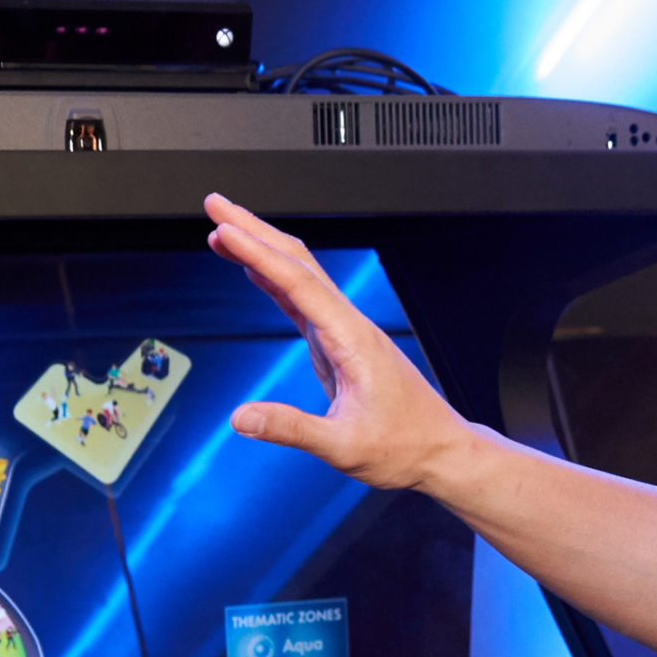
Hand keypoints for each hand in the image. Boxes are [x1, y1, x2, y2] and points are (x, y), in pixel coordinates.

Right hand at [202, 194, 476, 492]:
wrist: (440, 451)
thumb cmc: (404, 446)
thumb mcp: (344, 447)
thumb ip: (291, 430)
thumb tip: (242, 418)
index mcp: (352, 340)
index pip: (298, 283)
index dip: (258, 253)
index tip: (225, 230)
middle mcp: (349, 326)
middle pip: (298, 263)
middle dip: (255, 230)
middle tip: (216, 205)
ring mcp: (345, 332)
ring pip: (300, 276)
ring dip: (262, 249)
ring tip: (224, 229)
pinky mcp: (340, 345)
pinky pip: (303, 301)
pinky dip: (275, 280)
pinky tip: (254, 271)